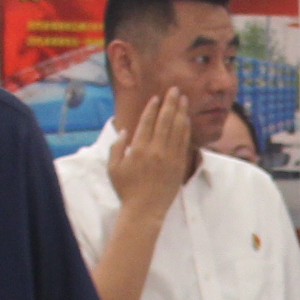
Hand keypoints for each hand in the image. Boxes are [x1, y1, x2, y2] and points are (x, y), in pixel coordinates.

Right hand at [106, 90, 191, 216]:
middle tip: (175, 89)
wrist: (145, 210)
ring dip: (180, 112)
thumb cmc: (127, 189)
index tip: (157, 97)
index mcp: (138, 149)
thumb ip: (117, 147)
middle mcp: (155, 150)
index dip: (152, 108)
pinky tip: (186, 119)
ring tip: (183, 99)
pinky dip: (185, 129)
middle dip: (170, 103)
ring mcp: (169, 157)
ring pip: (177, 129)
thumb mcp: (113, 168)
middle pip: (165, 121)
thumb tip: (125, 131)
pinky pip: (184, 143)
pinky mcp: (179, 165)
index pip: (147, 122)